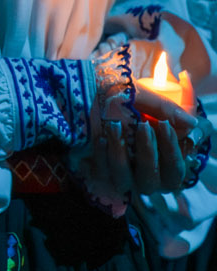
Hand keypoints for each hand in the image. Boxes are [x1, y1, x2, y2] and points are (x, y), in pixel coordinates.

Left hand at [82, 87, 206, 197]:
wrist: (80, 90)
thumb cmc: (116, 95)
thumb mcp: (139, 96)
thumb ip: (164, 109)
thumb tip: (191, 123)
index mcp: (160, 159)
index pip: (174, 169)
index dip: (172, 150)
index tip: (163, 125)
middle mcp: (141, 173)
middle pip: (152, 180)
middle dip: (148, 153)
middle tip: (143, 127)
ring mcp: (118, 173)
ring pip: (124, 180)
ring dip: (121, 154)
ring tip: (115, 126)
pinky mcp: (96, 170)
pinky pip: (100, 172)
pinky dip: (102, 155)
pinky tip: (101, 137)